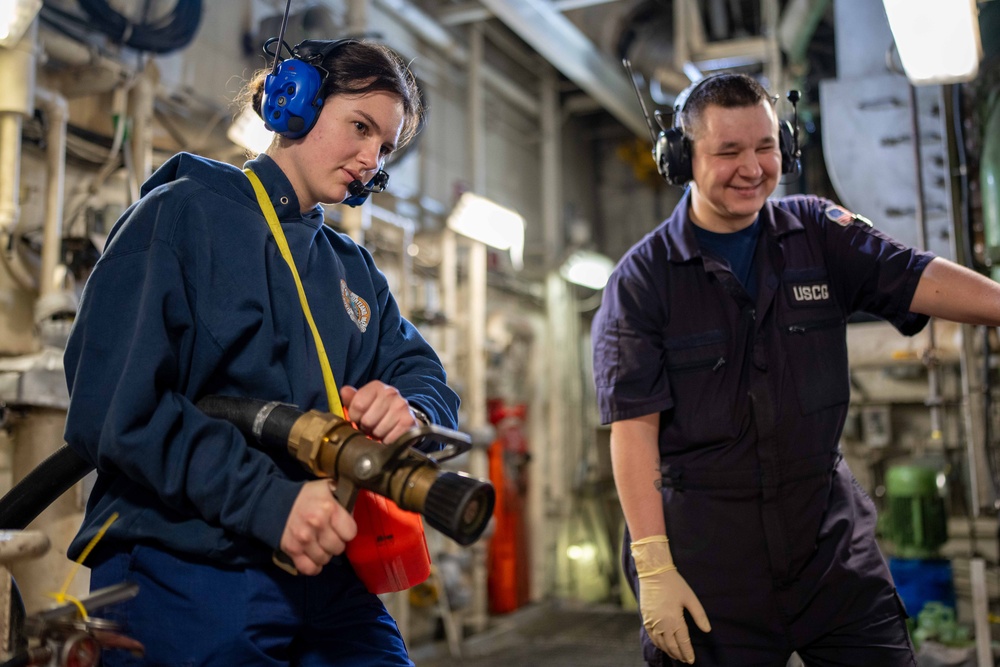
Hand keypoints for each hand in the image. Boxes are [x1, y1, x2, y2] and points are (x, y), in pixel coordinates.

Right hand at [280, 479, 356, 574]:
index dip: (347, 530)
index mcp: (329, 508)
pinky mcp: (292, 550)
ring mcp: (304, 539)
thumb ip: (344, 499)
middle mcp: (317, 524)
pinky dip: (313, 566)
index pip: (350, 533)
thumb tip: (355, 512)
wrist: (274, 501)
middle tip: (329, 535)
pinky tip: (313, 557)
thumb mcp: (328, 488)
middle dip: (336, 543)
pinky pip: (309, 569)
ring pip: (325, 559)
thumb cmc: (306, 496)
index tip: (341, 527)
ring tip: (319, 543)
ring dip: (324, 554)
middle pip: (338, 548)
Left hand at [340, 382, 420, 443]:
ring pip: (378, 431)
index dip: (354, 417)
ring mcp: (401, 407)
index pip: (358, 405)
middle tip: (370, 425)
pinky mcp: (409, 421)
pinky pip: (389, 439)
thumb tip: (344, 391)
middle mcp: (391, 393)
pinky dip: (387, 441)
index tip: (358, 418)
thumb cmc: (378, 409)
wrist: (402, 415)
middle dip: (365, 427)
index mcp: (377, 386)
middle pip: (367, 420)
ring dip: (377, 435)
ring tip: (380, 429)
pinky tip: (389, 434)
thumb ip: (352, 398)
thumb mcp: (364, 401)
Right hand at [631, 536, 710, 663]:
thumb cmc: (674, 584)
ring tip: (676, 655)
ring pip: (661, 643)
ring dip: (669, 651)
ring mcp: (652, 622)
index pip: (683, 642)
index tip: (692, 660)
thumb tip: (707, 630)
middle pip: (671, 645)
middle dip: (679, 654)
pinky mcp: (645, 619)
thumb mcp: (690, 598)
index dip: (688, 652)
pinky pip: (652, 637)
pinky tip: (663, 645)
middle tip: (685, 660)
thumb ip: (699, 615)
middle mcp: (662, 624)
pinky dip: (658, 644)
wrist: (653, 573)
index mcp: (674, 619)